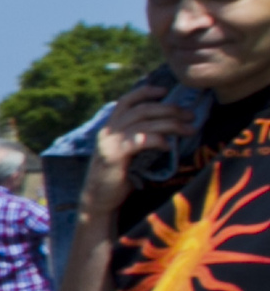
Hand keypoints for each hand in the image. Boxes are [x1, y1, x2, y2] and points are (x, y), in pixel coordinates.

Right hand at [83, 77, 197, 215]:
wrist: (99, 199)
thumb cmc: (119, 176)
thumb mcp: (128, 151)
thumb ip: (139, 136)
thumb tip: (169, 125)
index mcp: (111, 126)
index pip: (127, 101)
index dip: (145, 92)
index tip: (165, 90)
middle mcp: (108, 130)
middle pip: (142, 109)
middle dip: (169, 109)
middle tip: (190, 116)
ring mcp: (110, 142)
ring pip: (144, 123)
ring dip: (171, 124)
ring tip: (189, 130)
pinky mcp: (114, 155)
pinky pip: (140, 140)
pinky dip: (158, 140)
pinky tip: (169, 146)